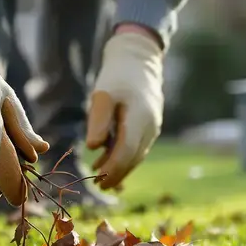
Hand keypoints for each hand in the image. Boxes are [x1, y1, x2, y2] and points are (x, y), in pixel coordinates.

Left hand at [85, 27, 163, 189]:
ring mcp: (153, 127)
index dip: (113, 169)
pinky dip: (123, 155)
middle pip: (133, 157)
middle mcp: (150, 126)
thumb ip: (98, 120)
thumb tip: (92, 147)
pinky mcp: (150, 126)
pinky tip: (106, 159)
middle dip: (117, 174)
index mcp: (140, 118)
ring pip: (136, 154)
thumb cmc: (117, 76)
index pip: (127, 152)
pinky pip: (137, 146)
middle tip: (98, 185)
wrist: (138, 60)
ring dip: (119, 166)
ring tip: (99, 175)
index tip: (99, 181)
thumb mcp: (103, 94)